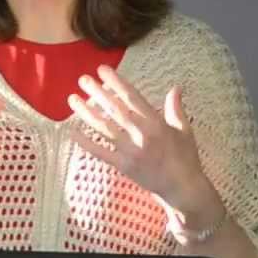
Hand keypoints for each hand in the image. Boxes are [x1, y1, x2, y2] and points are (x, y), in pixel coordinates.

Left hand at [68, 65, 217, 217]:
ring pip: (105, 128)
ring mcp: (131, 150)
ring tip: (73, 100)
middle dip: (98, 93)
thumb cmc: (185, 157)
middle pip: (115, 109)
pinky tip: (73, 132)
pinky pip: (101, 153)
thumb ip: (176, 108)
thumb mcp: (184, 130)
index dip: (116, 82)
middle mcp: (142, 134)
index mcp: (156, 123)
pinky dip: (86, 143)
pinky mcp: (124, 166)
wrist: (183, 188)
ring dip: (87, 113)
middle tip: (83, 79)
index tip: (102, 70)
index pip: (132, 97)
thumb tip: (175, 88)